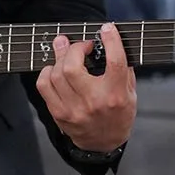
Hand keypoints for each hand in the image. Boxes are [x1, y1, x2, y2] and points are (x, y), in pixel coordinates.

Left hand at [35, 22, 135, 152]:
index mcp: (116, 96)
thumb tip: (113, 44)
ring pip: (56, 74)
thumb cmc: (118, 117)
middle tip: (80, 44)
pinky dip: (47, 72)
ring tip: (66, 51)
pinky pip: (44, 85)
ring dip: (60, 57)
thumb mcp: (131, 94)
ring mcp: (73, 109)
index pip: (115, 62)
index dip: (111, 41)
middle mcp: (93, 102)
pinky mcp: (59, 113)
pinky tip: (55, 70)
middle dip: (74, 47)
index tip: (107, 29)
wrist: (103, 145)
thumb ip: (124, 70)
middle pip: (73, 65)